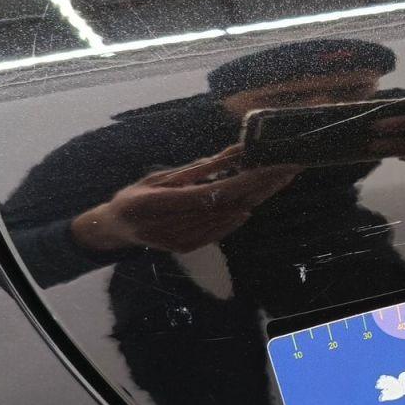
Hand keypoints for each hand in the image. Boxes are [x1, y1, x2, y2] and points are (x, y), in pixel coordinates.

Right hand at [71, 144, 300, 253]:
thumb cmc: (135, 195)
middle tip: (288, 169)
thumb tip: (230, 156)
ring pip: (226, 219)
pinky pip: (216, 233)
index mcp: (159, 203)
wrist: (116, 228)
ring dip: (256, 198)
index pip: (213, 192)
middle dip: (262, 186)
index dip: (246, 181)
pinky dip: (235, 218)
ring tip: (279, 180)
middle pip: (228, 205)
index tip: (269, 168)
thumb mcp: (159, 176)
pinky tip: (252, 204)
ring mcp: (180, 241)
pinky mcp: (185, 248)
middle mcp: (171, 226)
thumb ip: (194, 171)